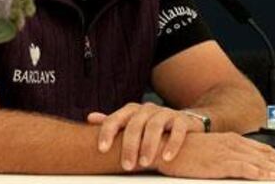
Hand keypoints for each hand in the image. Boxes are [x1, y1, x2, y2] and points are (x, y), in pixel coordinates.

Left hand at [87, 102, 203, 169]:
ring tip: (144, 163)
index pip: (115, 119)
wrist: (184, 122)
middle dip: (129, 146)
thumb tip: (90, 118)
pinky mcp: (183, 120)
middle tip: (127, 166)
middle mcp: (147, 109)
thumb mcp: (132, 123)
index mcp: (132, 111)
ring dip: (148, 146)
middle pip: (135, 125)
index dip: (107, 133)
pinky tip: (166, 158)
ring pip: (154, 127)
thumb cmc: (150, 126)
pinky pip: (178, 131)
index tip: (102, 149)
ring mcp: (166, 113)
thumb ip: (114, 122)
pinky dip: (172, 144)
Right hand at [156, 132, 274, 179]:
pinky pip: (243, 167)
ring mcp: (225, 152)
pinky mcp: (218, 162)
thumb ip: (226, 156)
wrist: (164, 147)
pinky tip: (269, 175)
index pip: (260, 149)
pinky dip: (258, 171)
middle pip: (264, 154)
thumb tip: (240, 165)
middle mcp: (231, 144)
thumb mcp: (209, 151)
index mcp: (229, 140)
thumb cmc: (183, 151)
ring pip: (258, 161)